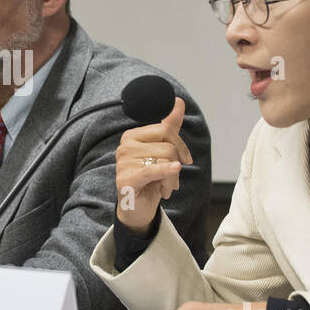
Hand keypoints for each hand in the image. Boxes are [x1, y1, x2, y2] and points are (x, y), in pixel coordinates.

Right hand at [115, 98, 190, 234]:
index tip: (185, 159)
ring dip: (172, 179)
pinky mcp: (126, 180)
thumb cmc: (149, 179)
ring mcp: (124, 163)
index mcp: (132, 135)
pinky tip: (174, 174)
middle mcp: (125, 146)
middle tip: (173, 179)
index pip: (165, 129)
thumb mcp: (161, 151)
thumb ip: (169, 126)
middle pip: (167, 146)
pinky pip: (152, 171)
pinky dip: (166, 172)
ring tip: (165, 187)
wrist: (137, 208)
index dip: (181, 145)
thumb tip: (178, 102)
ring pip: (165, 161)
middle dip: (177, 165)